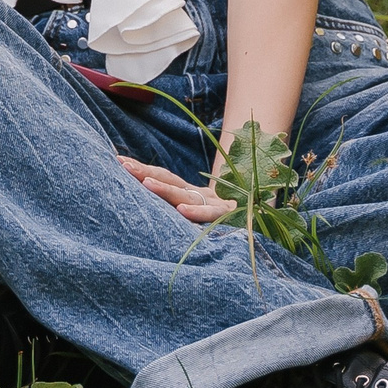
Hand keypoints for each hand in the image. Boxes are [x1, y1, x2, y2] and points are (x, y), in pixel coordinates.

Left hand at [118, 154, 236, 223]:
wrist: (268, 226)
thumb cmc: (232, 224)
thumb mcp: (205, 216)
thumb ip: (185, 211)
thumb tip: (149, 211)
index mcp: (194, 194)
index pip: (165, 178)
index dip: (144, 170)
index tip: (119, 162)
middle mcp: (204, 195)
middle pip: (171, 181)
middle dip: (146, 173)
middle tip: (123, 166)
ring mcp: (217, 205)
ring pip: (188, 196)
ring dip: (166, 190)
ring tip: (145, 184)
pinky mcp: (232, 218)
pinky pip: (213, 217)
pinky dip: (197, 213)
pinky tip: (182, 212)